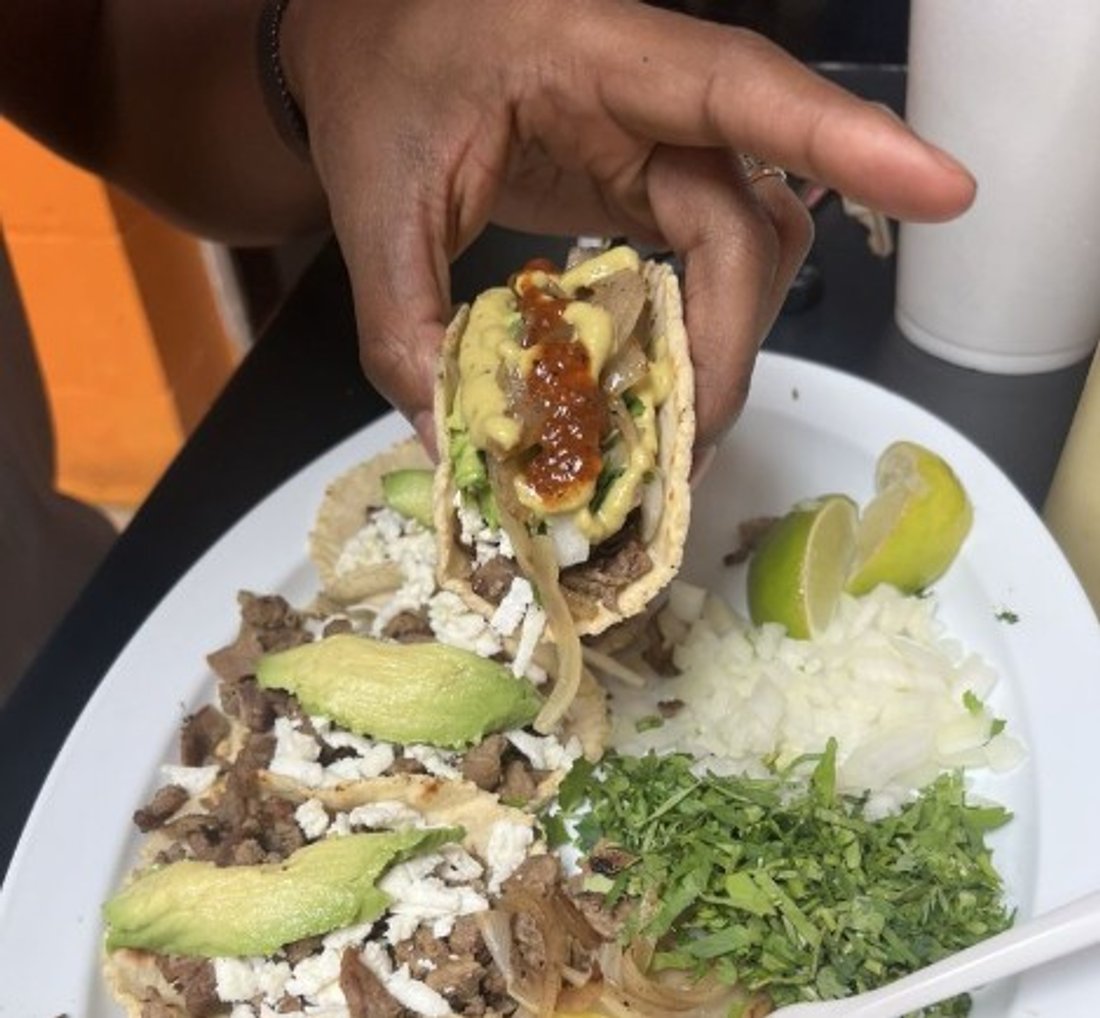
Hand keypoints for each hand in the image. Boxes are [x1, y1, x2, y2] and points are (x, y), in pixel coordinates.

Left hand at [283, 0, 974, 453]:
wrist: (375, 42)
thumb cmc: (380, 84)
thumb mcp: (375, 203)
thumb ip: (406, 327)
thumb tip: (455, 451)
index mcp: (592, 58)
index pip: (741, 92)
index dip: (848, 142)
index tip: (943, 190)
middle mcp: (652, 96)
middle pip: (746, 224)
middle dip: (727, 344)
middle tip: (682, 450)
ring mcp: (659, 142)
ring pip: (744, 250)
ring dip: (719, 346)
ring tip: (668, 434)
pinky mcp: (650, 182)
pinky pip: (709, 261)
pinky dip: (694, 331)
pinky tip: (655, 385)